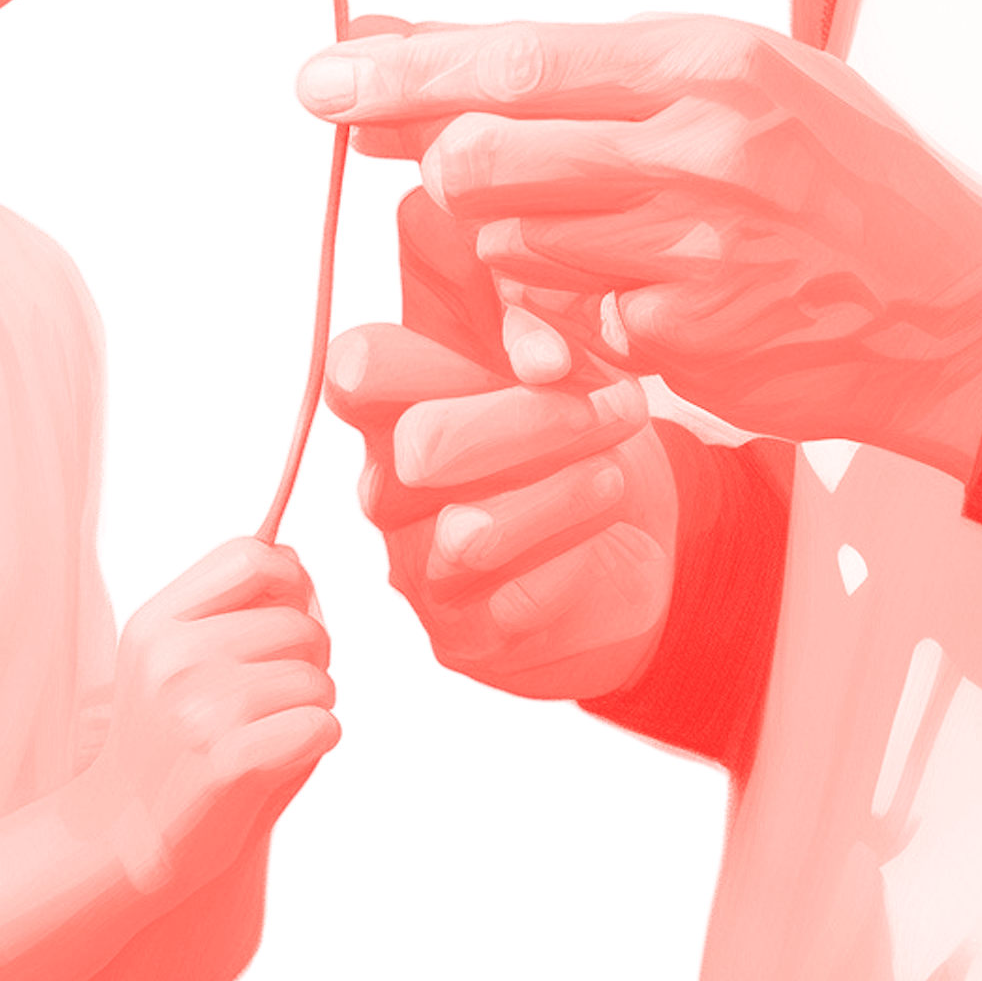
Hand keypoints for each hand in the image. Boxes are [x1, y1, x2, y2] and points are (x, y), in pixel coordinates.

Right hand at [67, 534, 340, 904]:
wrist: (126, 834)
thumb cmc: (168, 741)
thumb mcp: (172, 660)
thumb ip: (233, 610)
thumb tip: (300, 567)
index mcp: (158, 623)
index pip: (250, 556)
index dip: (290, 576)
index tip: (291, 608)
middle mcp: (175, 659)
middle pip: (298, 622)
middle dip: (311, 658)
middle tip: (280, 694)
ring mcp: (201, 711)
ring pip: (317, 680)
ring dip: (315, 705)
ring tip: (274, 729)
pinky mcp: (231, 762)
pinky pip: (321, 726)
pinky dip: (317, 741)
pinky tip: (280, 757)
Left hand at [299, 10, 981, 468]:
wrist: (956, 305)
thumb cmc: (842, 175)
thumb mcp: (747, 76)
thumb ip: (609, 64)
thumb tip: (448, 56)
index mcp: (705, 65)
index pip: (516, 57)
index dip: (401, 75)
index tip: (318, 84)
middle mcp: (693, 152)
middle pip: (482, 158)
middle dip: (444, 168)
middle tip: (458, 170)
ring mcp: (687, 256)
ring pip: (512, 246)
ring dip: (519, 246)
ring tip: (600, 234)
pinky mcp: (682, 346)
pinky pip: (570, 324)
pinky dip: (580, 316)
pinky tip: (652, 296)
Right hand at [325, 315, 680, 702]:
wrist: (618, 547)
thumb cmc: (572, 439)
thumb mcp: (561, 371)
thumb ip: (536, 342)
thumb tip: (544, 359)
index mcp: (389, 411)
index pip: (359, 370)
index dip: (440, 355)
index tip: (550, 358)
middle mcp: (387, 493)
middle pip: (424, 446)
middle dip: (532, 420)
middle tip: (622, 408)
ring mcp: (420, 570)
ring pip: (470, 530)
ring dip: (559, 493)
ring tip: (615, 475)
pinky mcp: (467, 637)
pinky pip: (517, 598)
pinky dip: (572, 555)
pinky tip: (606, 528)